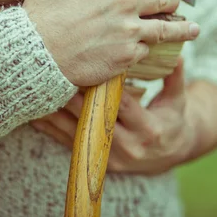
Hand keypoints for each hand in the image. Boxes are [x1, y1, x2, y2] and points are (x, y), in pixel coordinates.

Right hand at [23, 0, 199, 86]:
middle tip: (171, 3)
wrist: (33, 54)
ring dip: (182, 28)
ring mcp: (129, 31)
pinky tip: (147, 50)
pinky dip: (144, 49)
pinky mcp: (126, 56)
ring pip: (167, 28)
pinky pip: (145, 51)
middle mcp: (126, 3)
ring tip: (194, 30)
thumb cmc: (40, 11)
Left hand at [30, 57, 197, 174]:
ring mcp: (113, 158)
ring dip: (58, 116)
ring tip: (39, 95)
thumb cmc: (173, 119)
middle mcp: (129, 146)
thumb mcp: (178, 99)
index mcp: (149, 129)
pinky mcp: (100, 163)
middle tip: (55, 77)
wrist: (171, 152)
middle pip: (95, 120)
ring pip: (79, 135)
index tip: (87, 69)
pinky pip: (73, 147)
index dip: (103, 88)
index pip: (122, 105)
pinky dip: (54, 131)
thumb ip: (175, 77)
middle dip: (74, 100)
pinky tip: (37, 117)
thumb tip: (176, 53)